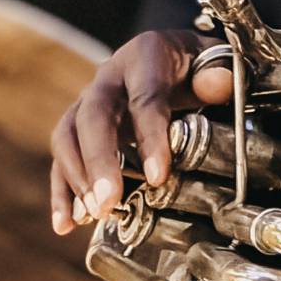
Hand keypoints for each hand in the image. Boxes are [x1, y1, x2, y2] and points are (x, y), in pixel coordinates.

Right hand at [48, 29, 231, 233]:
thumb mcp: (215, 59)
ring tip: (93, 214)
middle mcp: (109, 77)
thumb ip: (219, 71)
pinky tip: (65, 224)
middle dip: (99, 162)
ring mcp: (88, 102)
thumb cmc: (196, 64)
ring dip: (76, 178)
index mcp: (145, 56)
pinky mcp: (79, 127)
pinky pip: (62, 158)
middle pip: (94, 116)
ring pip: (69, 136)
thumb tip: (216, 85)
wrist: (174, 56)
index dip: (150, 137)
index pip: (145, 98)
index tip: (158, 177)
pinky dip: (61, 192)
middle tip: (109, 202)